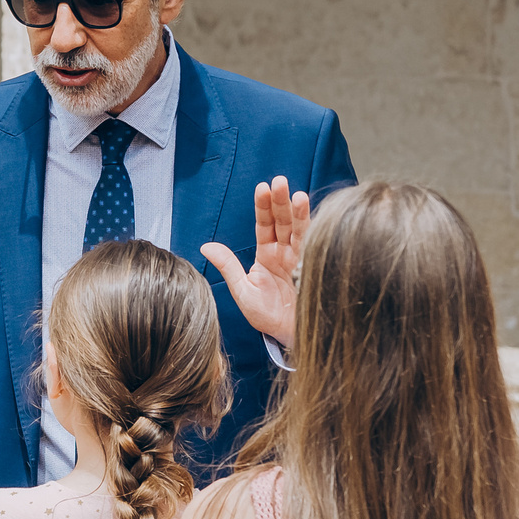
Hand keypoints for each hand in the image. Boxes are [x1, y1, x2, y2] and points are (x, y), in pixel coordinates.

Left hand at [201, 176, 308, 350]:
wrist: (290, 337)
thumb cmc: (266, 318)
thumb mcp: (243, 292)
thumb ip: (229, 266)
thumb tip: (205, 246)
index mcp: (266, 256)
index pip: (264, 225)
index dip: (263, 207)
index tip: (262, 187)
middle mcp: (284, 254)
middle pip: (282, 222)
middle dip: (281, 201)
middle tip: (280, 181)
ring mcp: (300, 260)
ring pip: (299, 230)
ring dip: (299, 212)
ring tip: (297, 195)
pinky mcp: (313, 269)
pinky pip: (313, 246)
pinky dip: (314, 230)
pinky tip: (313, 216)